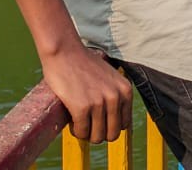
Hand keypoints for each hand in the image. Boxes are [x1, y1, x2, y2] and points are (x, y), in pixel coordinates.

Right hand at [10, 0, 132, 143]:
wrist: (66, 52)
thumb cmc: (85, 65)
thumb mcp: (111, 78)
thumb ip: (116, 95)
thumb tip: (118, 124)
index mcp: (125, 90)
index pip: (124, 125)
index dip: (109, 125)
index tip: (98, 118)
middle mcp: (115, 97)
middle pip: (112, 135)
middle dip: (98, 132)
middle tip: (87, 122)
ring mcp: (99, 102)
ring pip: (96, 137)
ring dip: (86, 133)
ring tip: (79, 119)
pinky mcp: (82, 107)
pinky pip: (81, 133)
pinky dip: (75, 130)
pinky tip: (71, 117)